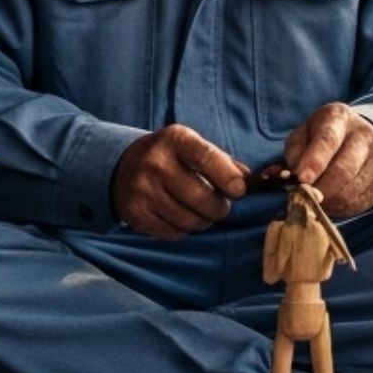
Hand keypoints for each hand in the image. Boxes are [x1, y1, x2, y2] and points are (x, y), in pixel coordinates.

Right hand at [111, 124, 246, 238]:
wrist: (124, 166)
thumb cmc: (171, 157)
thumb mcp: (193, 147)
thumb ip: (222, 161)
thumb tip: (248, 179)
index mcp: (176, 140)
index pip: (206, 157)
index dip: (227, 177)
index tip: (239, 191)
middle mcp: (155, 162)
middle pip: (200, 197)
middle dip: (219, 208)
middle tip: (221, 207)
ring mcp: (142, 189)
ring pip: (188, 220)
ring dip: (203, 222)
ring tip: (203, 213)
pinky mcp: (135, 213)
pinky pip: (172, 233)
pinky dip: (184, 230)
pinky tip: (182, 217)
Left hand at [284, 101, 372, 217]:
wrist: (355, 137)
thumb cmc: (319, 138)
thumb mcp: (302, 136)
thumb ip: (295, 153)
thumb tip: (295, 178)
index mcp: (339, 117)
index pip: (328, 140)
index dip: (315, 162)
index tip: (302, 179)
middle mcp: (364, 134)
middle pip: (344, 168)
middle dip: (321, 188)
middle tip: (304, 198)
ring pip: (352, 189)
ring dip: (330, 201)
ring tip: (316, 200)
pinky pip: (360, 201)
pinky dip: (342, 208)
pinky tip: (331, 201)